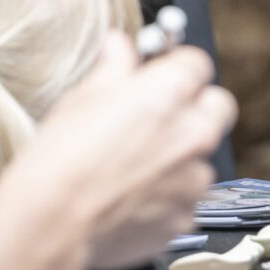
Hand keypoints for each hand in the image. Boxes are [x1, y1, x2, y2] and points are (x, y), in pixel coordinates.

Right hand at [0, 34, 236, 269]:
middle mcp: (192, 132)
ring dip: (179, 159)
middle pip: (217, 107)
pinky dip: (166, 198)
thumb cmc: (62, 158)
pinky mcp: (184, 217)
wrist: (52, 221)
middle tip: (161, 117)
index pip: (197, 64)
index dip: (176, 69)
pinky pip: (185, 200)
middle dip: (196, 108)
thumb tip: (119, 48)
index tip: (161, 76)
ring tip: (134, 168)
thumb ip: (114, 67)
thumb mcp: (83, 97)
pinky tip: (131, 198)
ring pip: (201, 158)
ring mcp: (192, 179)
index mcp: (170, 91)